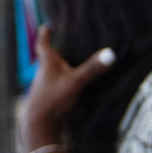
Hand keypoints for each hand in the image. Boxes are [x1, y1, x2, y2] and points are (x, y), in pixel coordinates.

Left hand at [20, 27, 114, 152]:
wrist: (40, 126)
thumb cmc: (53, 99)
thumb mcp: (75, 82)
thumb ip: (92, 69)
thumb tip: (111, 53)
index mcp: (47, 64)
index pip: (43, 44)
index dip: (45, 34)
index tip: (47, 26)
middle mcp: (45, 73)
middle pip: (51, 57)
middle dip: (59, 48)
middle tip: (69, 38)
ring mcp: (48, 86)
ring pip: (56, 71)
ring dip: (65, 64)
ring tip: (77, 57)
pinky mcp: (53, 97)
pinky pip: (61, 83)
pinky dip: (68, 79)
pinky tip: (78, 82)